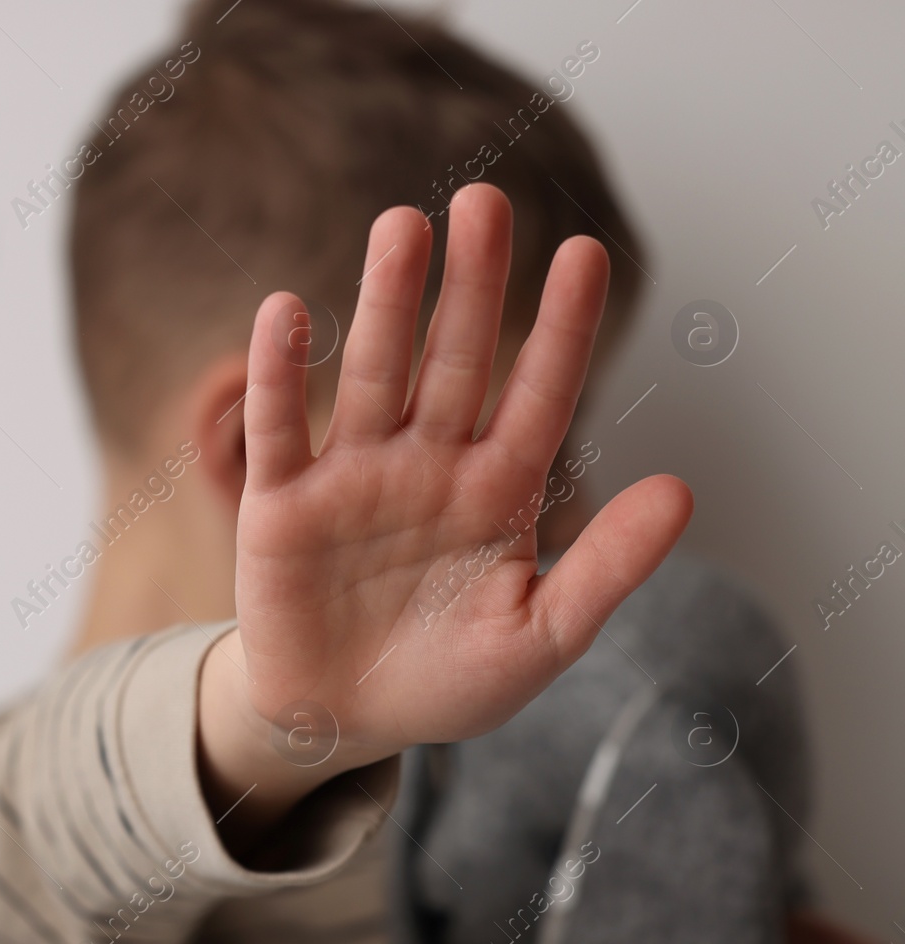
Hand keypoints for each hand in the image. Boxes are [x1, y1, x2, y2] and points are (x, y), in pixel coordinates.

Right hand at [198, 184, 692, 844]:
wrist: (343, 722)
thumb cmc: (447, 682)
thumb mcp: (541, 638)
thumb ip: (606, 569)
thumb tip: (682, 489)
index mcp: (496, 493)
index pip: (539, 398)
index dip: (560, 331)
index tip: (585, 255)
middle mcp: (428, 467)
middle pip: (455, 363)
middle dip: (472, 287)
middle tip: (485, 202)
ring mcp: (353, 478)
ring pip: (375, 376)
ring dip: (385, 304)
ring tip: (401, 229)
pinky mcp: (283, 505)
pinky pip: (281, 431)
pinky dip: (279, 377)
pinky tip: (286, 313)